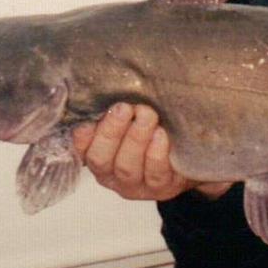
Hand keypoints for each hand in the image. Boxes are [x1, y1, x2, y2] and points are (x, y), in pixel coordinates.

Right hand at [72, 103, 231, 201]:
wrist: (186, 153)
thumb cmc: (151, 127)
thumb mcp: (130, 117)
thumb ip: (115, 107)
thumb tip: (105, 79)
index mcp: (97, 155)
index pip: (81, 149)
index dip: (82, 137)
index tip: (88, 119)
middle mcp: (111, 174)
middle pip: (102, 159)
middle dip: (111, 132)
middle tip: (124, 108)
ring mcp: (136, 185)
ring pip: (127, 167)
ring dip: (136, 138)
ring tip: (146, 115)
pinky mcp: (160, 188)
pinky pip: (155, 173)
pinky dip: (156, 153)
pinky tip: (160, 134)